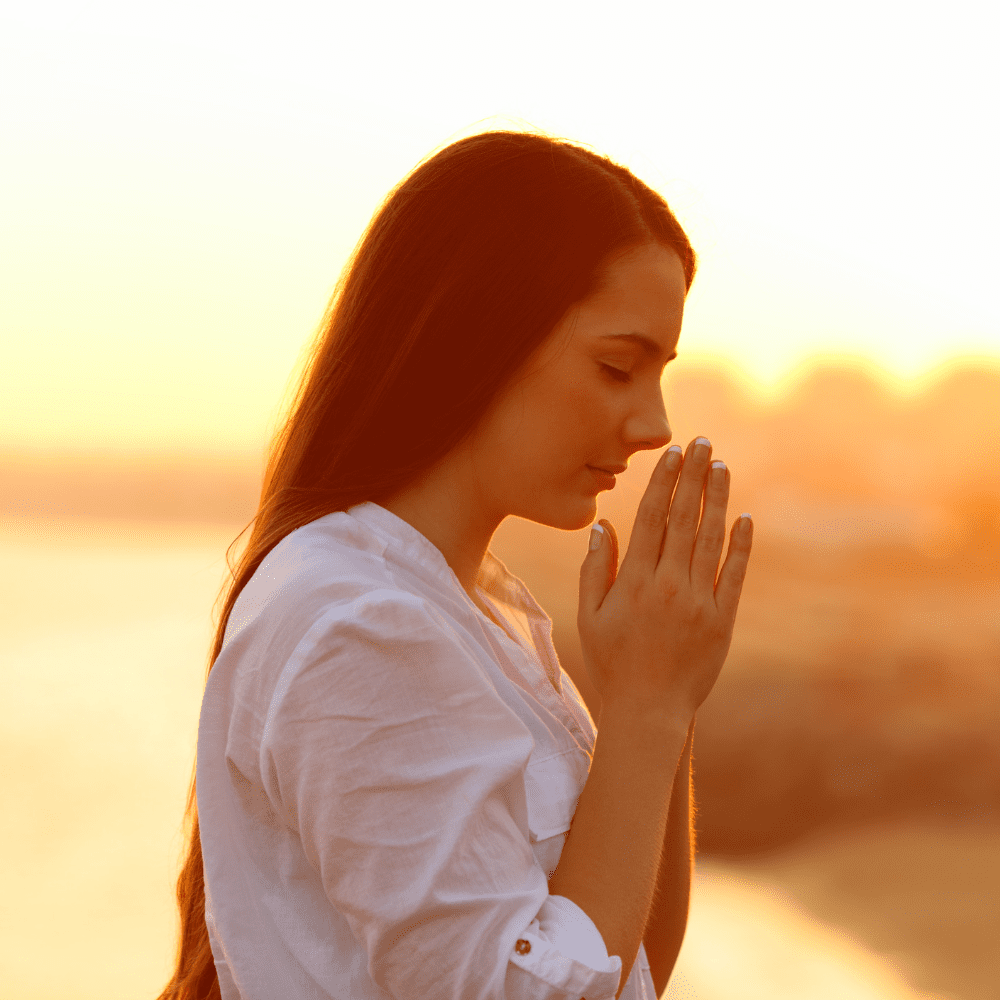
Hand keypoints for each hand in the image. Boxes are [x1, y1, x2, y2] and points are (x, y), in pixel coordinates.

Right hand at [576, 436, 751, 720]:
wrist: (649, 711)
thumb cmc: (612, 663)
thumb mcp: (590, 616)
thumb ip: (595, 568)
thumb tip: (604, 524)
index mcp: (634, 581)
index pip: (651, 518)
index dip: (664, 481)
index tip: (672, 453)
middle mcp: (668, 585)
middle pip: (684, 519)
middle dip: (694, 476)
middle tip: (703, 443)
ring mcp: (698, 602)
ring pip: (711, 539)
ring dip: (717, 500)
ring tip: (721, 467)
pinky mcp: (722, 620)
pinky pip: (734, 574)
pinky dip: (740, 545)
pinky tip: (744, 518)